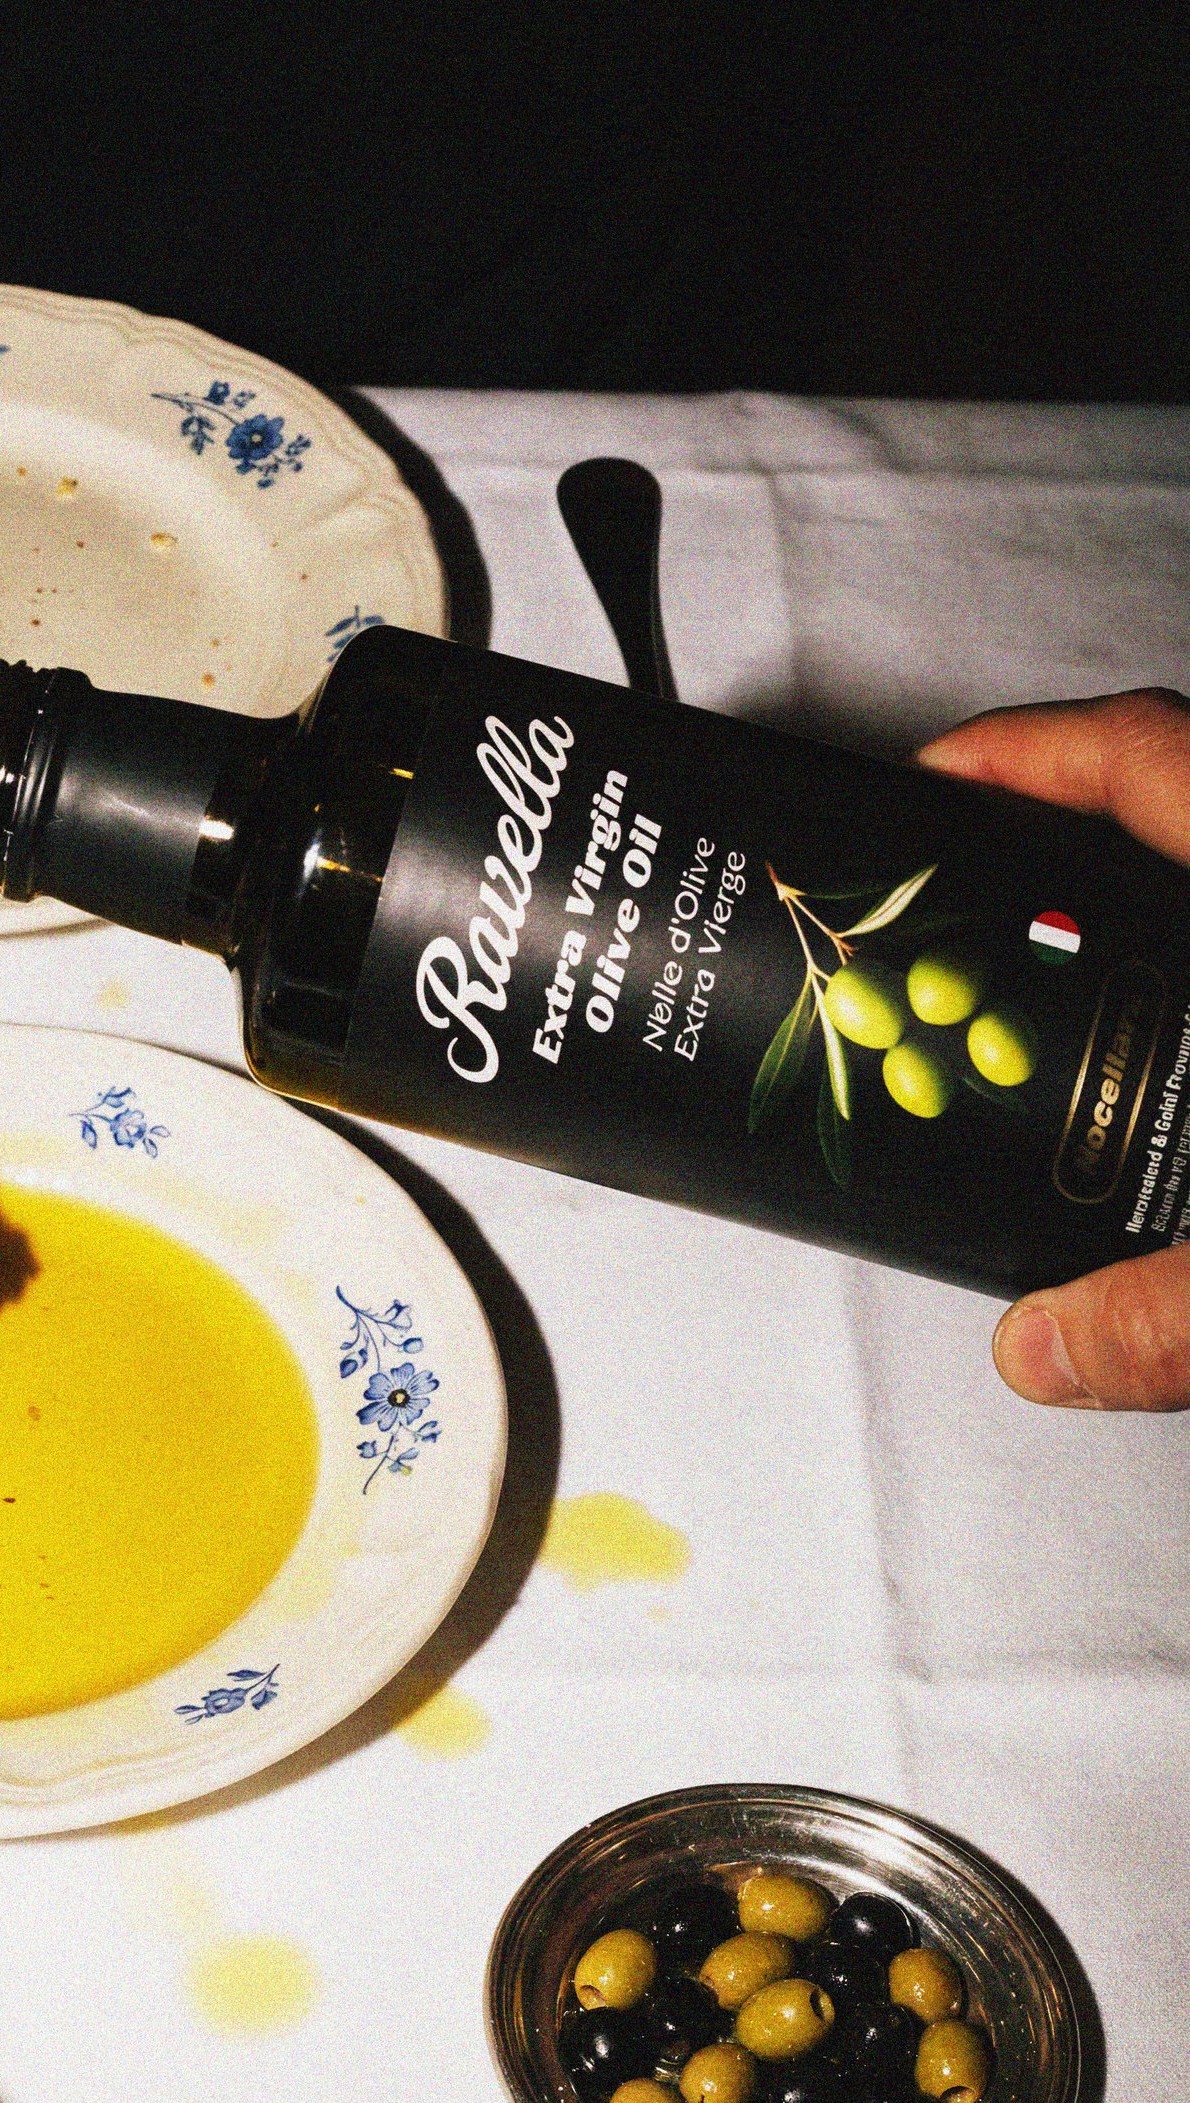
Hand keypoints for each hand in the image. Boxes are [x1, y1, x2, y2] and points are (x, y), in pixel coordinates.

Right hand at [918, 688, 1189, 1409]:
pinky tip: (1179, 1070)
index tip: (937, 782)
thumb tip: (1048, 1349)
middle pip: (1180, 803)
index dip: (1025, 753)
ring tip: (1061, 997)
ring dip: (1147, 929)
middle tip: (971, 907)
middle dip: (1068, 853)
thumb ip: (1175, 1311)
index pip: (1142, 753)